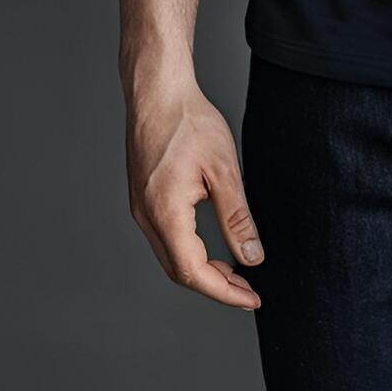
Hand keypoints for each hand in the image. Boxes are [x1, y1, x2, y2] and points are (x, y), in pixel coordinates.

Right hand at [125, 75, 264, 310]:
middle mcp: (145, 217)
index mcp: (165, 212)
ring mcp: (140, 208)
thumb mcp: (224, 169)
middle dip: (214, 286)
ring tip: (235, 271)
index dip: (224, 292)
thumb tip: (252, 256)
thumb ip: (237, 217)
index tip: (251, 298)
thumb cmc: (188, 121)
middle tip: (248, 288)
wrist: (158, 92)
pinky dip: (189, 251)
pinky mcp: (142, 199)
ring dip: (201, 271)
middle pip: (178, 271)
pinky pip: (164, 239)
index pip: (193, 273)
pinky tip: (210, 245)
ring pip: (170, 257)